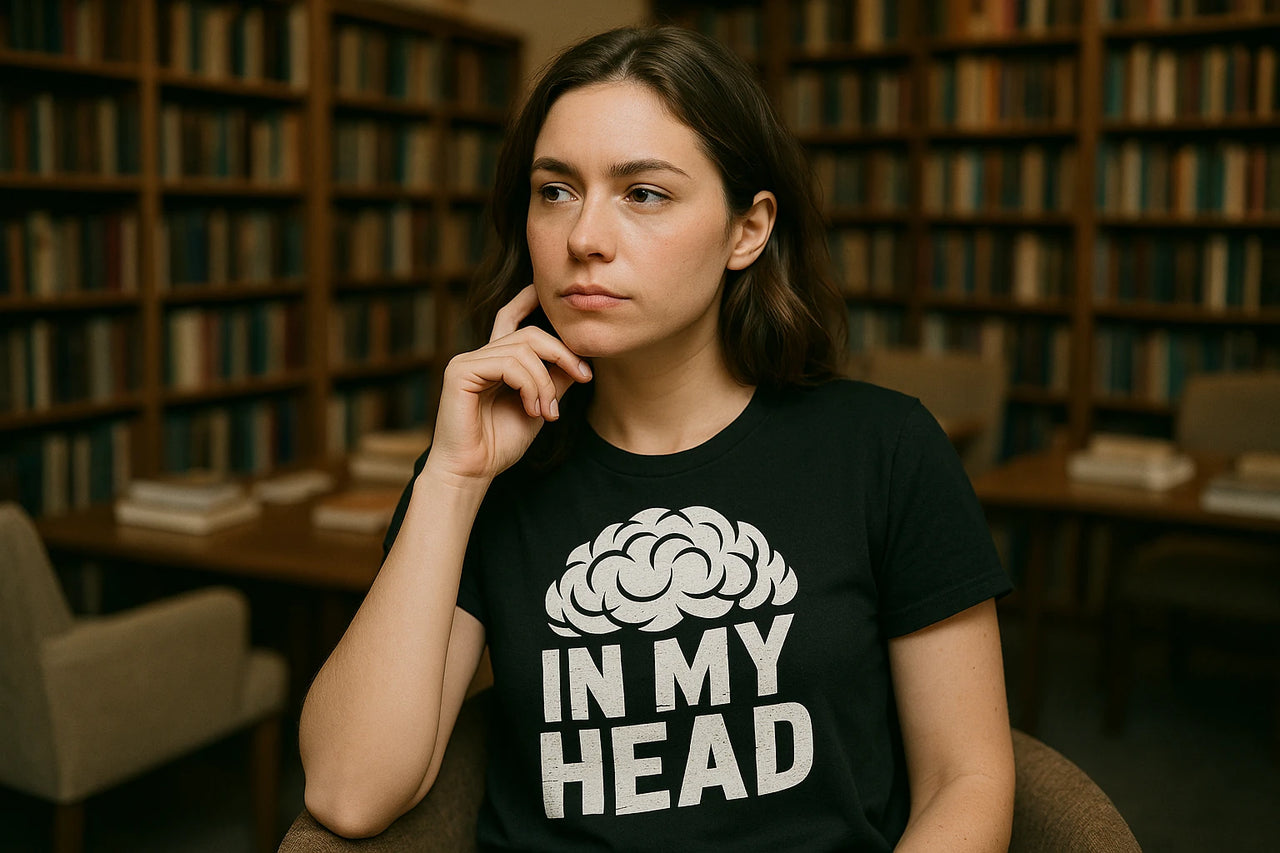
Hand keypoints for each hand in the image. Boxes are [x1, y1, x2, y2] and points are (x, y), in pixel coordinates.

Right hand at [425, 285, 592, 484]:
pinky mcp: (460, 371)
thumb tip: (579, 360)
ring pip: (523, 349)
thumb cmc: (500, 444)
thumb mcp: (539, 407)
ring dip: (546, 382)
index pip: (510, 317)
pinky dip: (529, 385)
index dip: (528, 299)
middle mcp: (479, 355)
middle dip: (563, 352)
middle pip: (529, 333)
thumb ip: (554, 381)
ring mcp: (467, 361)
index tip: (548, 290)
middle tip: (584, 377)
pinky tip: (532, 409)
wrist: (473, 472)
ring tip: (548, 413)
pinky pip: (508, 363)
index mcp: (495, 361)